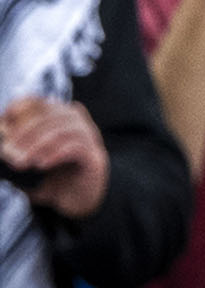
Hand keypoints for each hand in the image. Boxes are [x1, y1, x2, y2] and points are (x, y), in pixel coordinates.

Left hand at [1, 97, 108, 219]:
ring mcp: (89, 138)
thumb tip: (2, 148)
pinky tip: (41, 165)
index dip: (21, 108)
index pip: (41, 102)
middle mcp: (77, 123)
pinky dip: (57, 154)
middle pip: (52, 114)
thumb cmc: (49, 180)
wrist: (76, 202)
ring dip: (39, 144)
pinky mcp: (94, 157)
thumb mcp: (27, 166)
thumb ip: (15, 155)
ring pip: (65, 128)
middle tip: (8, 152)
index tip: (3, 124)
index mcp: (59, 118)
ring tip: (21, 162)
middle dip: (26, 132)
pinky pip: (77, 147)